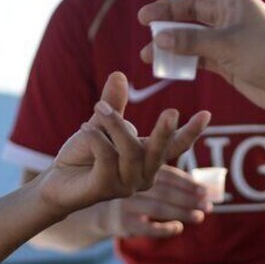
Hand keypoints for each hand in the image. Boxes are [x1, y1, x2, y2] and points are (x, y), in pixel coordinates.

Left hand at [39, 72, 209, 214]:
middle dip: (165, 132)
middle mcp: (143, 176)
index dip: (190, 132)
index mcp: (148, 160)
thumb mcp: (102, 125)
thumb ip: (114, 104)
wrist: (58, 180)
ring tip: (99, 106)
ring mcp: (125, 186)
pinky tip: (84, 127)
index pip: (174, 147)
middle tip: (172, 112)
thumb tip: (120, 74)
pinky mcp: (104, 189)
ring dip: (115, 125)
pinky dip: (96, 138)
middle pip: (159, 152)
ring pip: (131, 151)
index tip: (206, 113)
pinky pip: (107, 158)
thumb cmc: (84, 154)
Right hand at [104, 165, 210, 238]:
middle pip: (165, 190)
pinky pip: (147, 227)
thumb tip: (205, 190)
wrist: (97, 212)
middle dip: (189, 198)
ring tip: (200, 216)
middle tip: (208, 205)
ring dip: (182, 212)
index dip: (188, 182)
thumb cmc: (131, 195)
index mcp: (139, 170)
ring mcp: (126, 204)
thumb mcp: (144, 182)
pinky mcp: (123, 223)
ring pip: (158, 208)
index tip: (205, 191)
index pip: (167, 175)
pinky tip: (179, 228)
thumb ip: (169, 182)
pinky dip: (164, 228)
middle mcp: (132, 184)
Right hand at [137, 0, 264, 118]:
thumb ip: (191, 41)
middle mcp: (230, 16)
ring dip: (170, 42)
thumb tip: (159, 39)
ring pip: (191, 36)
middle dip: (167, 14)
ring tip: (148, 53)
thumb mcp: (227, 44)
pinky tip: (165, 68)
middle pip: (191, 8)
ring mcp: (228, 40)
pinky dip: (182, 62)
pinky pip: (198, 58)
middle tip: (144, 21)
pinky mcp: (227, 63)